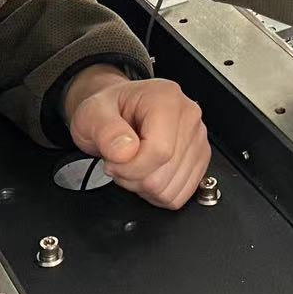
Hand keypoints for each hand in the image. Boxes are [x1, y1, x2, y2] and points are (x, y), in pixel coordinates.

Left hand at [64, 66, 209, 208]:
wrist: (117, 112)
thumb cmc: (109, 110)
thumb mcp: (92, 114)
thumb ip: (106, 132)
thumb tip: (125, 152)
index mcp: (166, 99)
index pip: (160, 151)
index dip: (130, 168)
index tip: (114, 161)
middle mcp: (188, 116)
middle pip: (165, 173)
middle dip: (134, 178)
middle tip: (121, 161)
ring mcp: (197, 138)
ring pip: (172, 189)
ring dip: (145, 187)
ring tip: (133, 164)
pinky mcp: (200, 158)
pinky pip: (180, 194)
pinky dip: (158, 193)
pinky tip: (147, 172)